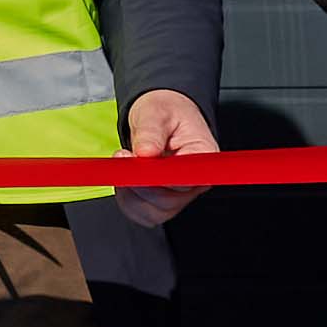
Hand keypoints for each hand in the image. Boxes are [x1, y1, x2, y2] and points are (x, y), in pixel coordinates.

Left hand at [111, 87, 215, 226]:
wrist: (159, 117)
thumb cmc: (164, 114)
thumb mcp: (155, 112)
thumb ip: (151, 132)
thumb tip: (145, 153)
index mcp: (203, 156)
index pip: (187, 179)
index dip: (161, 177)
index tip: (142, 162)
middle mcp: (196, 181)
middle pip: (169, 201)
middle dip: (140, 184)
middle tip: (124, 157)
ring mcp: (180, 195)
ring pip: (155, 212)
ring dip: (130, 193)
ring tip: (123, 164)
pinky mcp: (164, 202)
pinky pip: (144, 214)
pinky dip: (128, 201)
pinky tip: (123, 180)